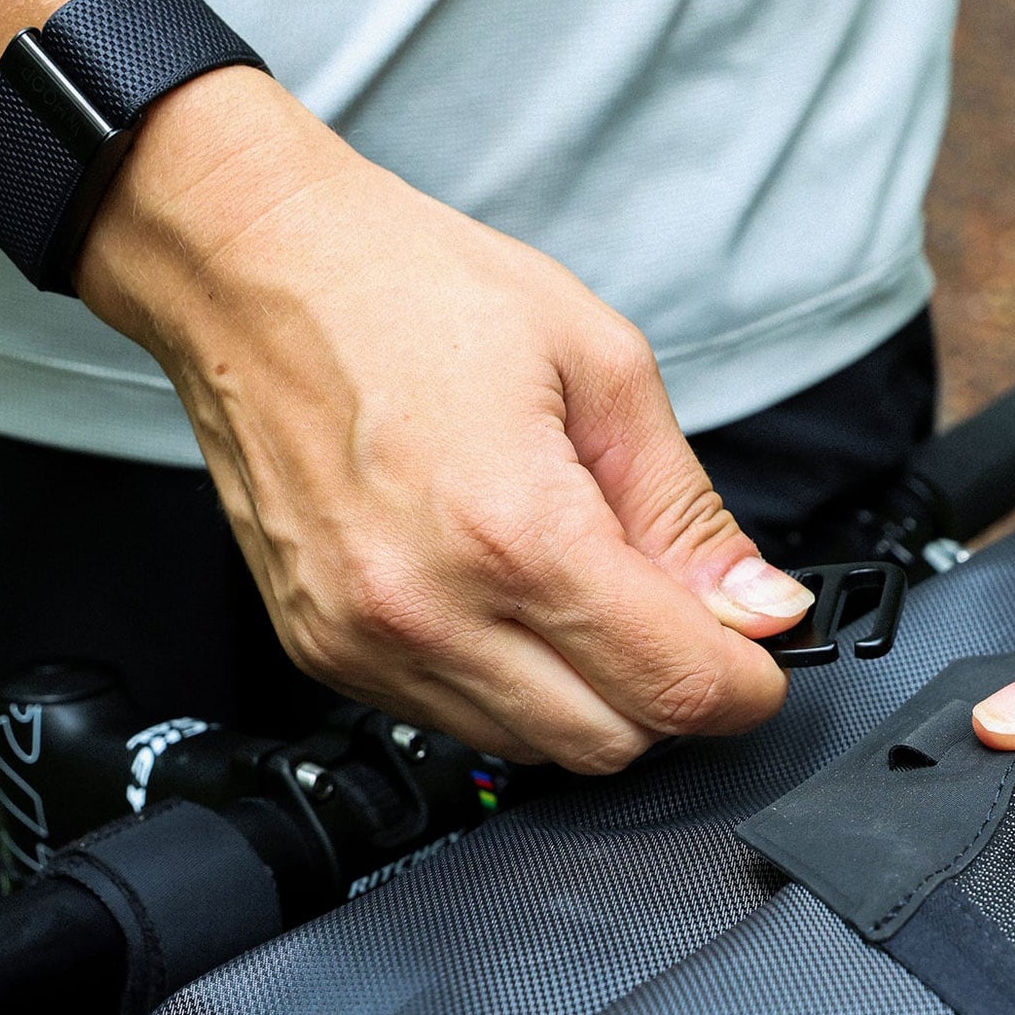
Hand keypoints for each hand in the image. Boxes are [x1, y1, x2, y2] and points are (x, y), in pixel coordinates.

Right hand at [78, 70, 809, 769]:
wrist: (252, 269)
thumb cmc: (408, 288)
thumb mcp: (600, 365)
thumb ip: (688, 510)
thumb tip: (759, 604)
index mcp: (515, 531)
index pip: (673, 685)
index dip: (745, 685)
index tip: (762, 658)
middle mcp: (430, 609)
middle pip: (611, 741)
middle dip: (668, 693)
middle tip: (676, 612)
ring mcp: (367, 643)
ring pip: (533, 746)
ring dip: (585, 694)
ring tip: (574, 584)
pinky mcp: (323, 653)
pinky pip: (452, 721)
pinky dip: (507, 683)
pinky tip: (500, 594)